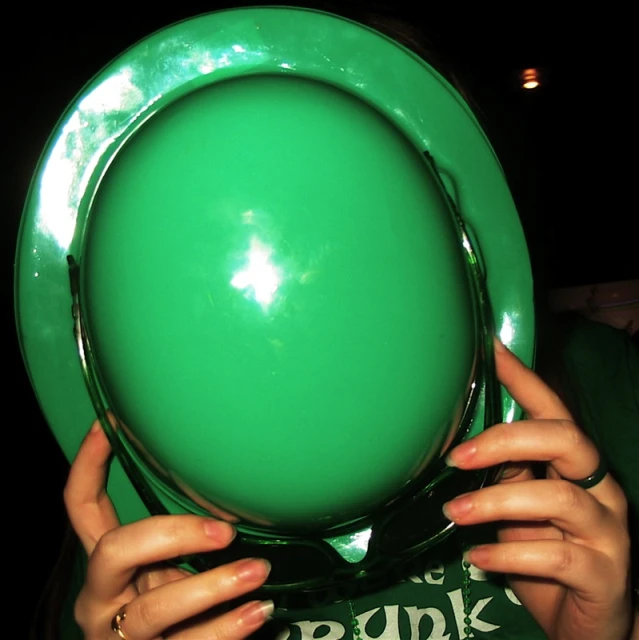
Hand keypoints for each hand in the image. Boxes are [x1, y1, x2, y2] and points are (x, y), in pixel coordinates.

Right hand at [64, 421, 272, 638]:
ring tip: (258, 571)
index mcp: (104, 564)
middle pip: (114, 551)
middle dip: (170, 533)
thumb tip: (232, 498)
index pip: (82, 507)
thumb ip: (178, 541)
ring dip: (213, 587)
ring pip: (155, 610)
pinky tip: (259, 610)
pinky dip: (229, 628)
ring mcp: (118, 636)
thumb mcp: (164, 570)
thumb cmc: (165, 610)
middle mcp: (101, 597)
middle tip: (225, 530)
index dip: (88, 463)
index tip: (109, 421)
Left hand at [444, 339, 632, 639]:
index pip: (552, 410)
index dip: (523, 378)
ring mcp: (609, 531)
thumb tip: (459, 447)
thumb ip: (505, 476)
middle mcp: (599, 489)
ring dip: (496, 503)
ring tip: (454, 512)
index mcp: (574, 465)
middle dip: (507, 440)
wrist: (588, 623)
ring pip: (558, 499)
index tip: (490, 348)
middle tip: (456, 457)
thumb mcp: (519, 510)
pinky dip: (509, 554)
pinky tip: (478, 556)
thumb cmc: (546, 555)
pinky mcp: (606, 575)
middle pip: (565, 440)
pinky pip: (556, 558)